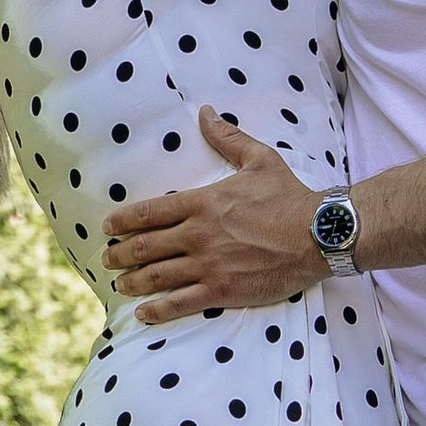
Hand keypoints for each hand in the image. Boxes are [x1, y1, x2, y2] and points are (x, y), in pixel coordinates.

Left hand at [103, 113, 331, 318]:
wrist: (318, 234)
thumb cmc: (290, 197)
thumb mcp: (259, 159)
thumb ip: (228, 137)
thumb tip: (207, 112)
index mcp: (202, 203)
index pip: (149, 212)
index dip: (123, 221)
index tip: (108, 227)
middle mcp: (198, 234)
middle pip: (146, 246)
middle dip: (120, 254)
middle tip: (107, 259)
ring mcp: (208, 264)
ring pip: (157, 276)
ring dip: (134, 282)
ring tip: (121, 286)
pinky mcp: (222, 289)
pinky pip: (181, 302)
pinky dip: (158, 310)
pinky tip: (144, 313)